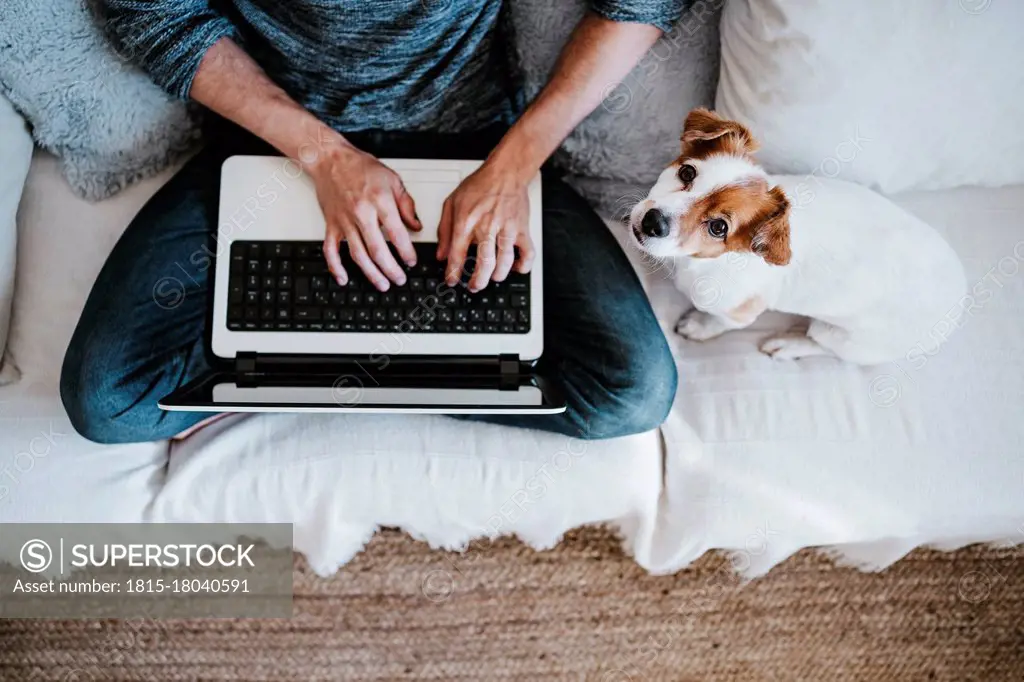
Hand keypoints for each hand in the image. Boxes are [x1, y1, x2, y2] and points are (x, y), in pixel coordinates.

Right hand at [306, 140, 421, 290]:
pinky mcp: (331, 225)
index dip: (406, 252)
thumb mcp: (393, 180)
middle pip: (378, 250)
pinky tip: (343, 278)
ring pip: (358, 255)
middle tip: (400, 279)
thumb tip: (416, 226)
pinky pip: (331, 250)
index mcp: (380, 202)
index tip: (411, 261)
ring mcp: (344, 221)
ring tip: (382, 284)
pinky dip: (335, 267)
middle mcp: (361, 213)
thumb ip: (406, 205)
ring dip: (371, 273)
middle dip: (391, 269)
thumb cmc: (361, 168)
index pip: (397, 234)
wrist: (330, 159)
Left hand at [437, 160, 535, 291]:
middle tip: (474, 285)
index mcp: (466, 222)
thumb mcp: (451, 203)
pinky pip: (527, 253)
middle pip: (483, 263)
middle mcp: (486, 227)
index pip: (456, 255)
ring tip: (491, 277)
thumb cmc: (480, 186)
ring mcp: (506, 229)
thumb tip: (441, 254)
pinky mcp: (521, 229)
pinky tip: (515, 268)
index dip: (452, 273)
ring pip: (504, 262)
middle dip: (477, 281)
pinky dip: (523, 265)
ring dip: (497, 275)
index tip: (451, 281)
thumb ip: (444, 231)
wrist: (506, 172)